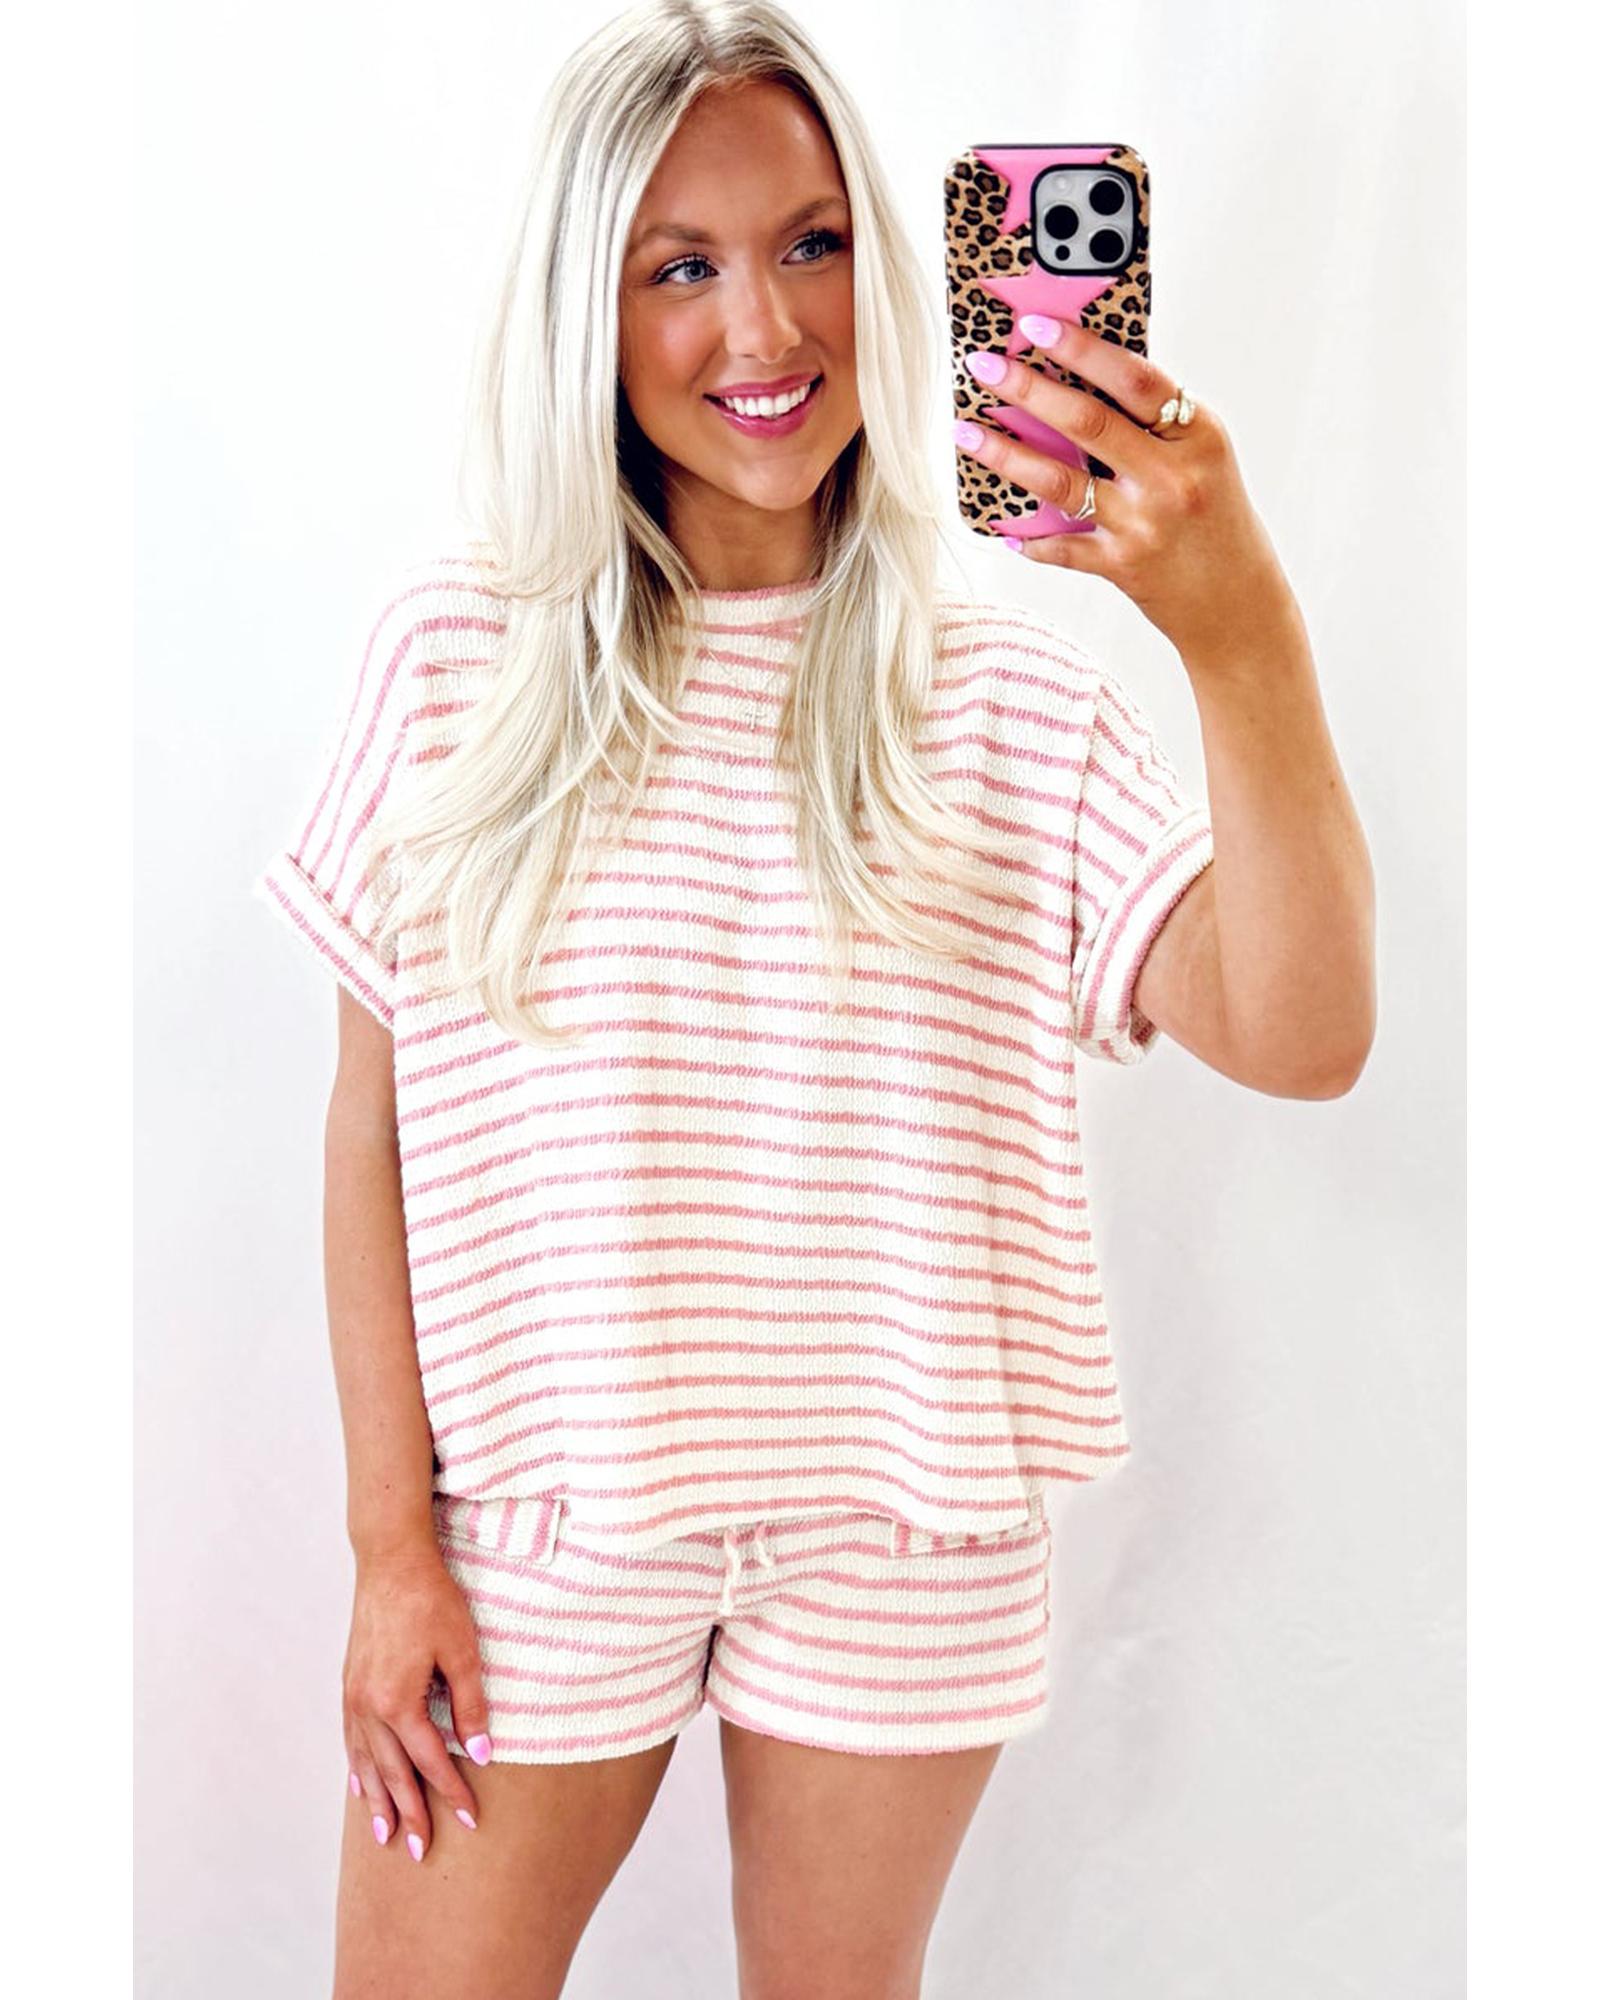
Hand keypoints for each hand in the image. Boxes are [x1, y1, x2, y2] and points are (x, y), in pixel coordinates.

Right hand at [343, 1541, 492, 1861]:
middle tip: (420, 1852)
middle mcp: (369, 1707)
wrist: (391, 1561)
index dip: (451, 1793)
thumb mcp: (461, 1650)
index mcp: (398, 1703)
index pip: (430, 1762)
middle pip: (391, 1773)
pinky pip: (351, 1739)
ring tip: (384, 1835)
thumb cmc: (431, 1599)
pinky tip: (358, 1784)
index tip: (469, 1820)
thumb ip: (470, 1705)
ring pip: (365, 1762)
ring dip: (375, 1800)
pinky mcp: (350, 1684)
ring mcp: (354, 1697)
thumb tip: (481, 1752)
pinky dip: (356, 1767)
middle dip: (408, 1814)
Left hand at [955, 314, 1299, 667]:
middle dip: (1027, 389)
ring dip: (1006, 454)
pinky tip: (1000, 524)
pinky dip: (1029, 536)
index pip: (1134, 379)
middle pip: (1087, 423)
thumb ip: (1154, 424)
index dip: (1082, 349)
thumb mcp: (1204, 457)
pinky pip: (1061, 547)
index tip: (1035, 326)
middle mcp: (1172, 477)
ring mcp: (1145, 525)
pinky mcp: (1122, 568)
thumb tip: (1076, 378)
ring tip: (967, 432)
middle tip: (982, 366)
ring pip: (1061, 481)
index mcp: (1199, 435)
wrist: (1240, 603)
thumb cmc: (1216, 518)